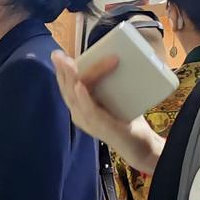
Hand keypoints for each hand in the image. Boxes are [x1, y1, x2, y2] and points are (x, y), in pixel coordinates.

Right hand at [51, 52, 163, 173]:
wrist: (140, 145)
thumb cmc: (125, 120)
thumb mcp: (114, 97)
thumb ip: (109, 83)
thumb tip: (115, 55)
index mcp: (79, 106)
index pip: (66, 86)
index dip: (61, 71)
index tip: (59, 55)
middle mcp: (79, 114)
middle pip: (66, 90)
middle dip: (62, 71)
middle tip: (59, 55)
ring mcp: (88, 121)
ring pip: (75, 97)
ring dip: (72, 79)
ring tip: (69, 64)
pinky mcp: (101, 126)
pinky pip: (89, 110)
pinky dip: (83, 97)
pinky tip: (80, 86)